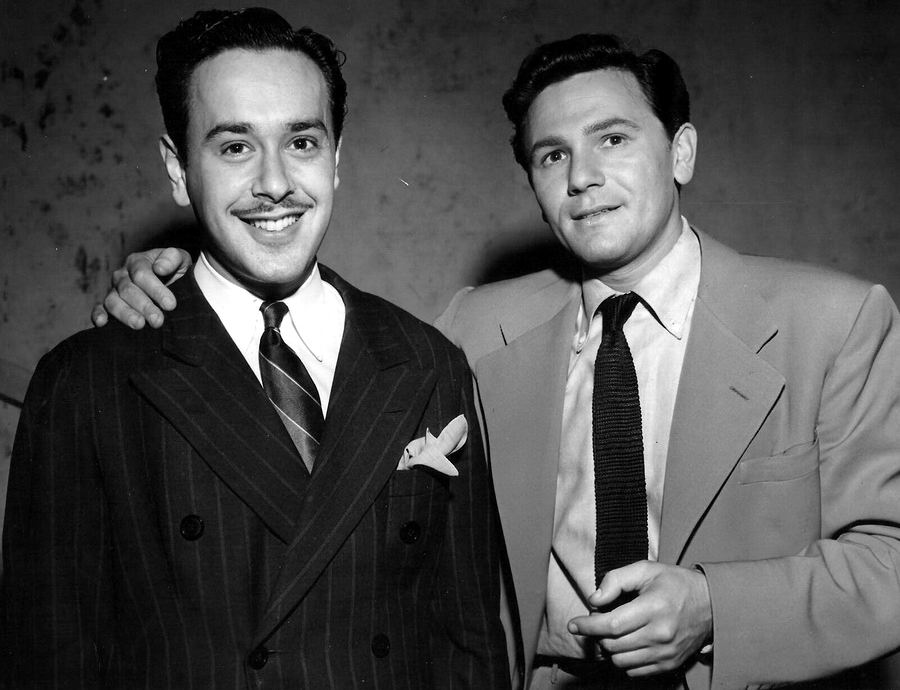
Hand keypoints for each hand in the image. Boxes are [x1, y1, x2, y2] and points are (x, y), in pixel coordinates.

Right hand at [91, 247, 191, 328]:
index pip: (141, 274)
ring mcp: (113, 290)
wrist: (173, 283)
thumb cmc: (176, 271)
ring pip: (113, 301)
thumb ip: (173, 258)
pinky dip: (98, 314)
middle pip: (128, 290)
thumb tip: (160, 268)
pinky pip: (99, 308)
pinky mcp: (108, 305)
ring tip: (140, 324)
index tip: (170, 305)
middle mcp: (122, 275)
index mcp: (137, 261)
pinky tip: (101, 323)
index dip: (156, 290)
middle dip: (144, 306)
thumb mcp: (181, 260)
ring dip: (125, 314)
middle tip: (158, 320)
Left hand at [567, 561, 711, 676]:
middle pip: (612, 645)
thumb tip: (594, 599)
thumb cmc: (676, 584)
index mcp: (653, 608)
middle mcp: (660, 635)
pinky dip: (624, 660)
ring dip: (609, 648)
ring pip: (620, 661)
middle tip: (597, 621)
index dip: (587, 626)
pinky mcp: (669, 664)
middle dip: (596, 634)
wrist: (711, 605)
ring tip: (611, 632)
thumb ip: (616, 580)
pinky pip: (634, 671)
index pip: (611, 625)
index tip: (573, 624)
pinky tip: (625, 643)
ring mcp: (665, 653)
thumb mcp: (646, 569)